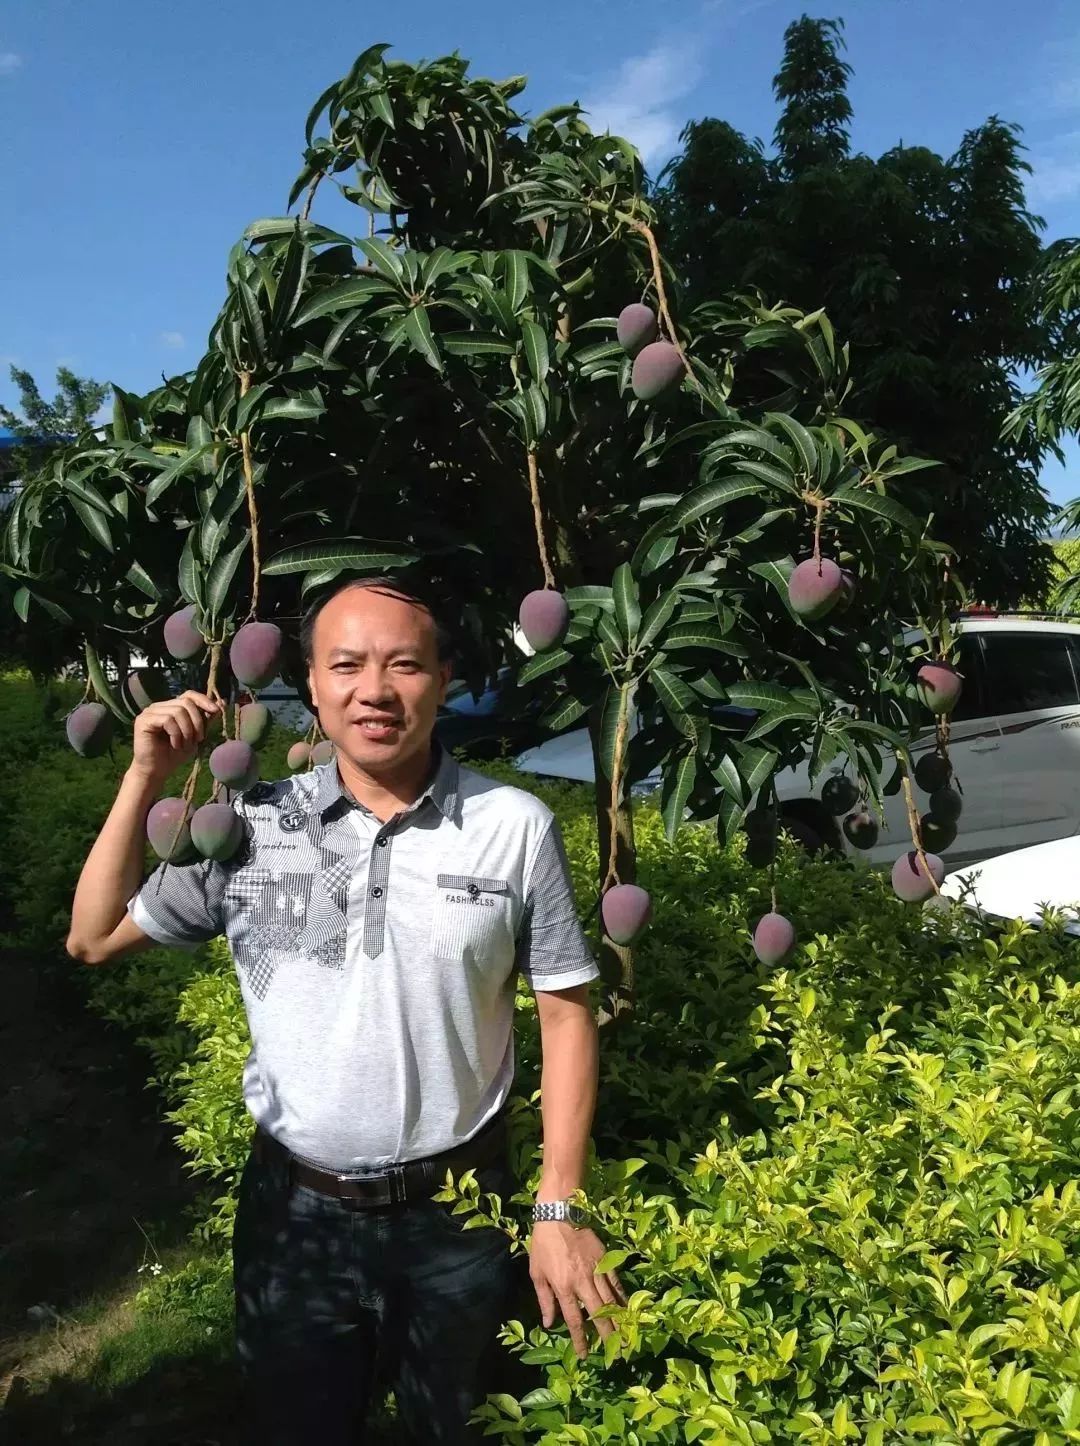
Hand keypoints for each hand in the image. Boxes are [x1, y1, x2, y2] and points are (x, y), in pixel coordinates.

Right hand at [130, 691, 221, 785]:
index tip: (216, 710)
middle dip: (197, 721)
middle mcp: (159, 706)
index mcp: (171, 708)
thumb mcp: (195, 736)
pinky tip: (174, 744)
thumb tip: (221, 702)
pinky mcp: (143, 720)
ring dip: (187, 730)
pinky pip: (167, 719)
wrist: (157, 772)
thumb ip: (206, 720)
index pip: (189, 695)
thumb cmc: (174, 755)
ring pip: (178, 711)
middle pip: (186, 702)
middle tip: (198, 739)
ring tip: (184, 745)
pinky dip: (176, 733)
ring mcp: (150, 712)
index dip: (203, 700)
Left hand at [529, 1223, 625, 1357]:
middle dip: (607, 1336)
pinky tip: (628, 1309)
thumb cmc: (543, 1243)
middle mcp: (582, 1282)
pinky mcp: (606, 1259)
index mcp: (563, 1287)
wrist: (559, 1213)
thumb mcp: (536, 1272)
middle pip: (598, 1314)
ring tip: (626, 1338)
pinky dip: (623, 1298)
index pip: (574, 1320)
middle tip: (615, 1353)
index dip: (580, 1340)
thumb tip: (549, 1323)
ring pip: (611, 1300)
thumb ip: (544, 1299)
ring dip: (619, 1321)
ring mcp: (596, 1270)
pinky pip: (616, 1283)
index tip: (585, 1355)